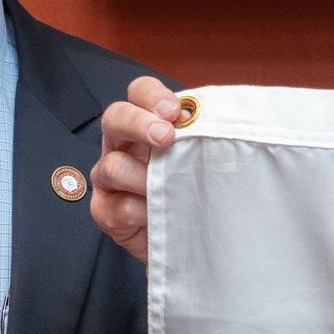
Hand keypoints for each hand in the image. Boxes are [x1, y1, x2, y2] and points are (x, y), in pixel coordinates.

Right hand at [91, 74, 188, 261]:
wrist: (187, 241)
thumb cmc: (194, 192)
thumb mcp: (203, 159)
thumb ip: (205, 137)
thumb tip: (228, 119)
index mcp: (146, 125)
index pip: (140, 93)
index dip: (152, 95)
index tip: (175, 111)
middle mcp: (121, 146)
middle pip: (114, 117)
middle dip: (138, 123)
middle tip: (165, 137)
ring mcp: (108, 179)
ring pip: (113, 166)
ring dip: (144, 177)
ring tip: (172, 190)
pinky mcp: (105, 211)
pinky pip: (120, 206)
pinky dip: (144, 211)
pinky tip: (160, 215)